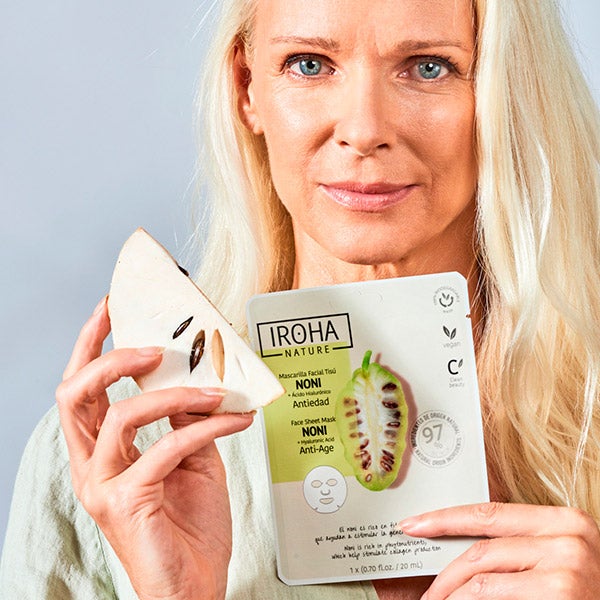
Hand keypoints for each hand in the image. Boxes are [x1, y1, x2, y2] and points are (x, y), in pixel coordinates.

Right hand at [56, 297, 253, 599]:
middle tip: (155, 342)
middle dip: (111, 355)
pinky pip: (167, 446)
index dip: (92, 345)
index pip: (83, 389)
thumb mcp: (189, 459)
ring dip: (175, 392)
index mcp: (102, 451)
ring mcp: (104, 486)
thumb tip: (194, 378)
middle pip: (75, 394)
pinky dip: (207, 425)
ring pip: (121, 415)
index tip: (112, 307)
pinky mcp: (127, 502)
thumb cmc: (188, 524)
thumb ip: (182, 420)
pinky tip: (237, 420)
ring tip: (215, 389)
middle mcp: (91, 466)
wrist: (193, 585)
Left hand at [400, 502, 599, 598]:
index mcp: (564, 520)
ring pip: (482, 578)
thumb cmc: (585, 594)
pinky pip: (493, 597)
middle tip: (426, 591)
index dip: (445, 518)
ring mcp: (566, 567)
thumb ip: (517, 548)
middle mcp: (567, 538)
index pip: (489, 513)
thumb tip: (460, 551)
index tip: (414, 524)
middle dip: (445, 572)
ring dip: (452, 595)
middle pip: (481, 549)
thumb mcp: (557, 560)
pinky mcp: (561, 593)